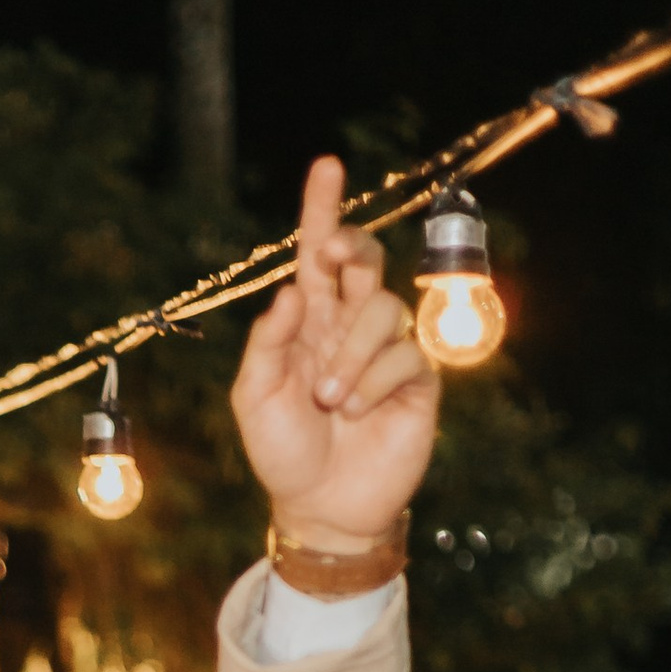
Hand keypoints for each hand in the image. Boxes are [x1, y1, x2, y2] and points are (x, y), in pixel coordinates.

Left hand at [231, 156, 439, 550]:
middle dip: (350, 248)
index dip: (323, 209)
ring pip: (382, 310)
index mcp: (307, 321)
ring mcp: (386, 349)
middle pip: (363, 259)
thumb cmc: (282, 451)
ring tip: (329, 400)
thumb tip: (288, 291)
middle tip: (331, 258)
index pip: (317, 255)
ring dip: (350, 355)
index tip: (327, 165)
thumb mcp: (254, 399)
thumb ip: (267, 344)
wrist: (320, 506)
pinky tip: (354, 412)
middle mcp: (349, 325)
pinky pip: (402, 355)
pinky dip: (371, 382)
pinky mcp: (416, 378)